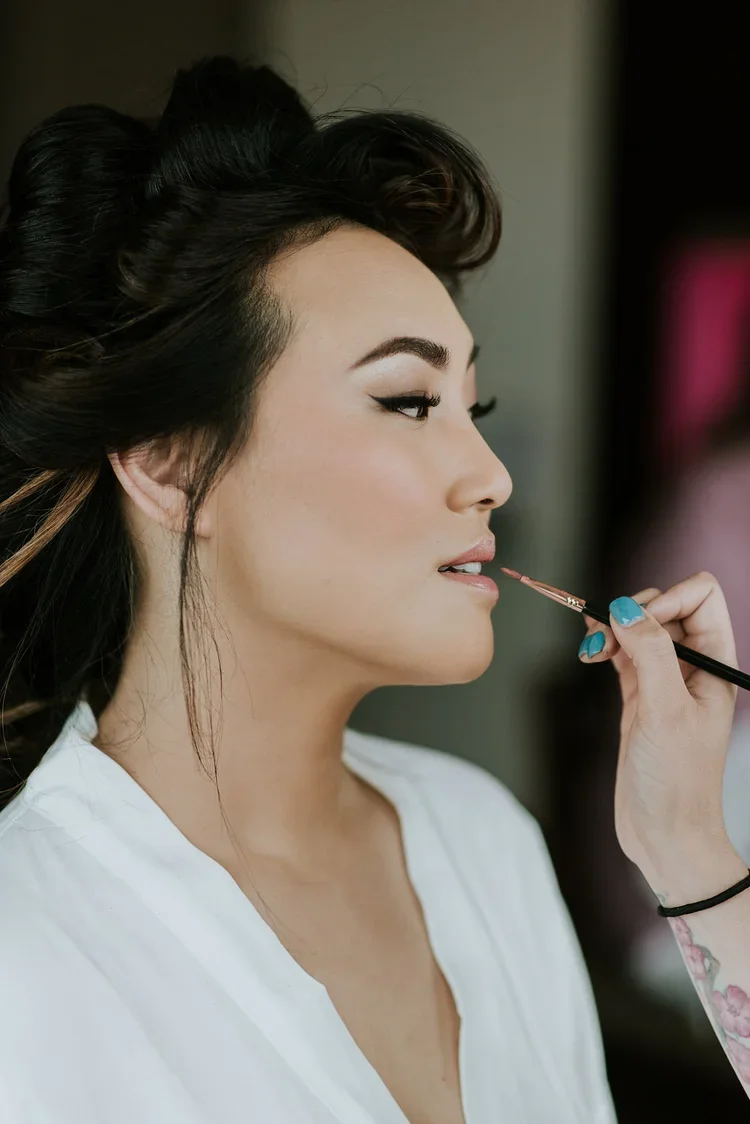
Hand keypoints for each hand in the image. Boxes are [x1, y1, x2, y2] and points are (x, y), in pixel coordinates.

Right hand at [577, 572, 739, 878]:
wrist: (664, 835)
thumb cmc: (677, 781)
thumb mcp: (666, 709)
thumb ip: (650, 652)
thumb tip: (625, 607)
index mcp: (716, 664)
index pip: (700, 596)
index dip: (667, 599)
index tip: (638, 626)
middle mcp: (693, 666)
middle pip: (665, 605)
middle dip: (632, 611)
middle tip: (608, 639)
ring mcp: (664, 680)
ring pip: (639, 626)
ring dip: (612, 627)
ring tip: (593, 649)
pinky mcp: (639, 696)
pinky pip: (622, 652)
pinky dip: (604, 644)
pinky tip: (590, 653)